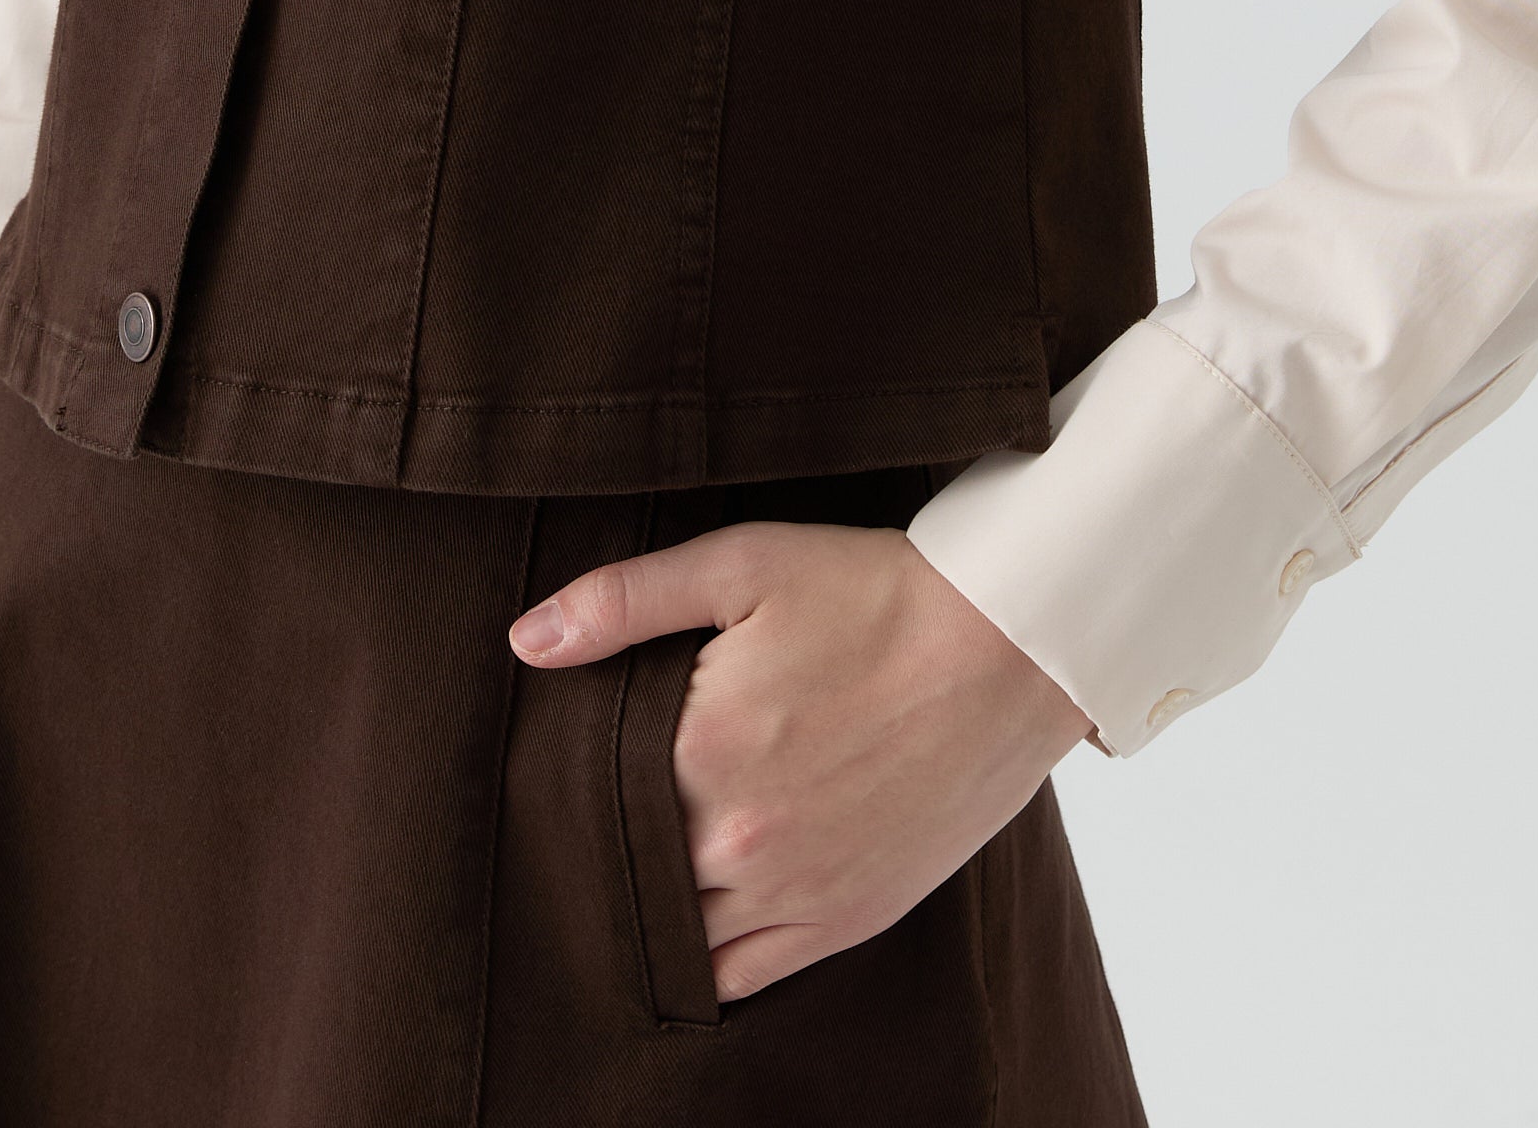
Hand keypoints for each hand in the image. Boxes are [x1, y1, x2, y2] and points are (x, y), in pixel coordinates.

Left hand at [509, 521, 1088, 1001]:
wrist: (1012, 643)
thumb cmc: (876, 593)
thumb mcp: (743, 563)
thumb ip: (624, 602)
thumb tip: (525, 641)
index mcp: (701, 751)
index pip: (587, 799)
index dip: (566, 783)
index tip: (556, 762)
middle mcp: (739, 840)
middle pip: (626, 872)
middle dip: (602, 846)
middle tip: (585, 815)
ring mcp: (795, 891)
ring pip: (676, 934)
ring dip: (650, 904)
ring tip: (636, 863)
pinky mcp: (845, 919)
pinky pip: (741, 975)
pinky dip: (705, 958)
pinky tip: (690, 920)